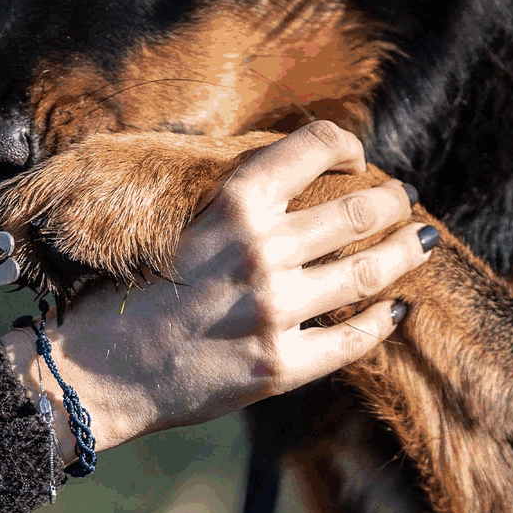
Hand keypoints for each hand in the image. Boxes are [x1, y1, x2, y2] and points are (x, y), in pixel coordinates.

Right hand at [0, 123, 432, 456]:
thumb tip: (292, 190)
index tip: (353, 155)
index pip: (311, 147)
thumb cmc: (125, 295)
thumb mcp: (178, 229)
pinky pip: (354, 339)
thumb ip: (235, 211)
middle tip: (400, 200)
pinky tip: (394, 311)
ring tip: (416, 244)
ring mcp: (274, 311)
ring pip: (370, 274)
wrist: (96, 370)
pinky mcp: (280, 365)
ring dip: (403, 254)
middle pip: (358, 210)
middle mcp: (259, 253)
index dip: (343, 142)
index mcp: (229, 207)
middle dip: (391, 201)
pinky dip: (383, 321)